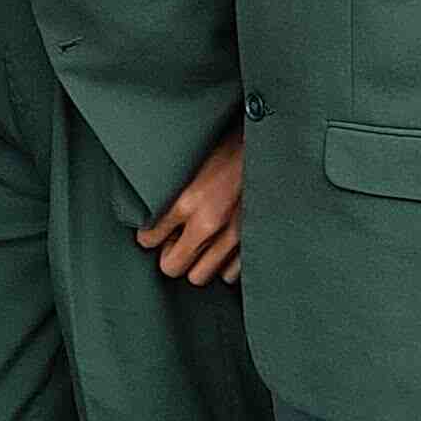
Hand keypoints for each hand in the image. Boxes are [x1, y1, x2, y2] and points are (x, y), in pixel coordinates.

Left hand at [137, 129, 244, 283]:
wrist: (271, 144)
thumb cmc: (231, 145)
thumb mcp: (192, 159)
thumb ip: (173, 187)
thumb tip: (154, 206)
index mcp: (188, 199)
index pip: (150, 238)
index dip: (148, 236)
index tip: (152, 232)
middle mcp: (209, 222)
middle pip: (173, 267)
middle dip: (170, 255)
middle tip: (175, 241)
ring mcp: (235, 237)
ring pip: (200, 275)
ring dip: (197, 261)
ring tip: (200, 243)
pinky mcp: (254, 242)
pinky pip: (230, 273)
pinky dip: (224, 264)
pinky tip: (222, 247)